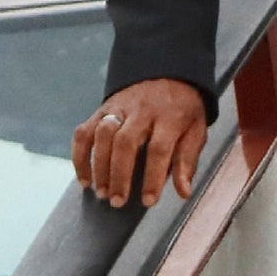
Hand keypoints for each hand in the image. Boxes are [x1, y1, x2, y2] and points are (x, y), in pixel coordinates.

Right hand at [71, 79, 209, 206]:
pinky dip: (80, 156)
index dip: (153, 177)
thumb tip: (183, 192)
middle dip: (119, 175)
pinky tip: (85, 179)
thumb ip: (188, 160)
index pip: (159, 149)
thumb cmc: (183, 110)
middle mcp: (141, 110)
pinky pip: (84, 131)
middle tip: (117, 201)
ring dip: (99, 166)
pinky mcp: (102, 109)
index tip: (148, 201)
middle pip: (125, 141)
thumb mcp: (196, 131)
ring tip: (101, 192)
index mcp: (170, 116)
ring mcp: (118, 108)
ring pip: (102, 134)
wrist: (168, 74)